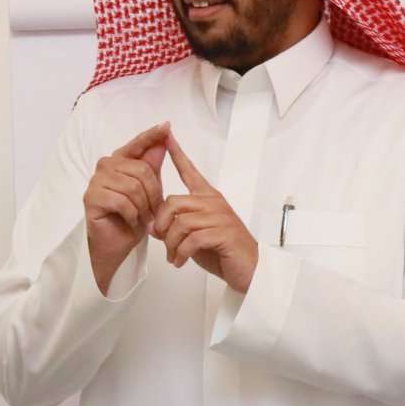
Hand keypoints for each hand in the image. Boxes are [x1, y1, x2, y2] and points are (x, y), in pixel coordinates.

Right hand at [84, 122, 169, 291]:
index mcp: (120, 161)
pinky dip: (132, 214)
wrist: (120, 244)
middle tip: (151, 209)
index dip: (152, 135)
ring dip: (143, 206)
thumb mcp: (150, 189)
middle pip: (142, 170)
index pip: (137, 143)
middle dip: (153, 193)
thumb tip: (163, 139)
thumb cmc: (134, 216)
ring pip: (133, 186)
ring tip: (140, 216)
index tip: (167, 125)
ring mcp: (96, 181)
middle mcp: (106, 166)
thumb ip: (153, 165)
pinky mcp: (91, 197)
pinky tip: (130, 219)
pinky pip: (122, 200)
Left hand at [153, 133, 258, 293]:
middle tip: (162, 241)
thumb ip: (175, 228)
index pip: (190, 171)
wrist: (251, 269)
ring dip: (170, 244)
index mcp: (208, 198)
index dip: (176, 154)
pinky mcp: (223, 233)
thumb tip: (153, 227)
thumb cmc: (224, 252)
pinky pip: (191, 239)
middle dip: (160, 225)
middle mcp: (214, 203)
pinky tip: (180, 260)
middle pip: (172, 203)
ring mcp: (220, 217)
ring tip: (173, 256)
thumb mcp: (193, 237)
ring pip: (179, 223)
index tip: (166, 137)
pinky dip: (180, 253)